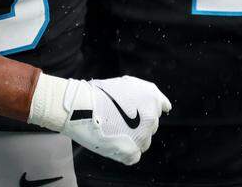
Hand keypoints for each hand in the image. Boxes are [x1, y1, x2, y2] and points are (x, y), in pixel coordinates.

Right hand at [28, 73, 170, 164]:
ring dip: (131, 139)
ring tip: (112, 132)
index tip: (141, 112)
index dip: (148, 109)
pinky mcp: (132, 151)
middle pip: (150, 126)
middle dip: (138, 125)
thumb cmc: (97, 94)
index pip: (161, 107)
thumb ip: (141, 95)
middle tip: (117, 120)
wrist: (80, 106)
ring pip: (143, 142)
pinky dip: (124, 152)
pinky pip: (133, 156)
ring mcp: (143, 135)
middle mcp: (152, 116)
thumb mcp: (125, 84)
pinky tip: (112, 143)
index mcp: (151, 97)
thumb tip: (151, 106)